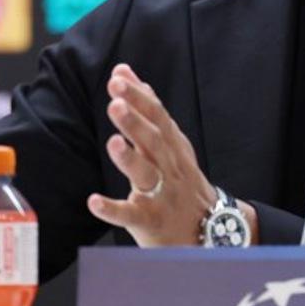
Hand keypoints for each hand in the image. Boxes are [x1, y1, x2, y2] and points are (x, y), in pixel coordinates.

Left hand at [87, 63, 218, 245]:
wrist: (210, 231)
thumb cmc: (181, 181)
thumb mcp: (172, 143)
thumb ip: (148, 110)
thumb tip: (128, 74)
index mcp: (172, 146)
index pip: (158, 116)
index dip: (139, 96)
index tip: (119, 77)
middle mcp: (169, 167)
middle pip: (154, 141)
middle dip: (135, 120)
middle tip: (115, 102)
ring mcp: (162, 195)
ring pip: (146, 175)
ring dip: (129, 158)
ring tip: (113, 142)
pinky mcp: (151, 221)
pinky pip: (131, 216)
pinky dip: (113, 209)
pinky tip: (94, 201)